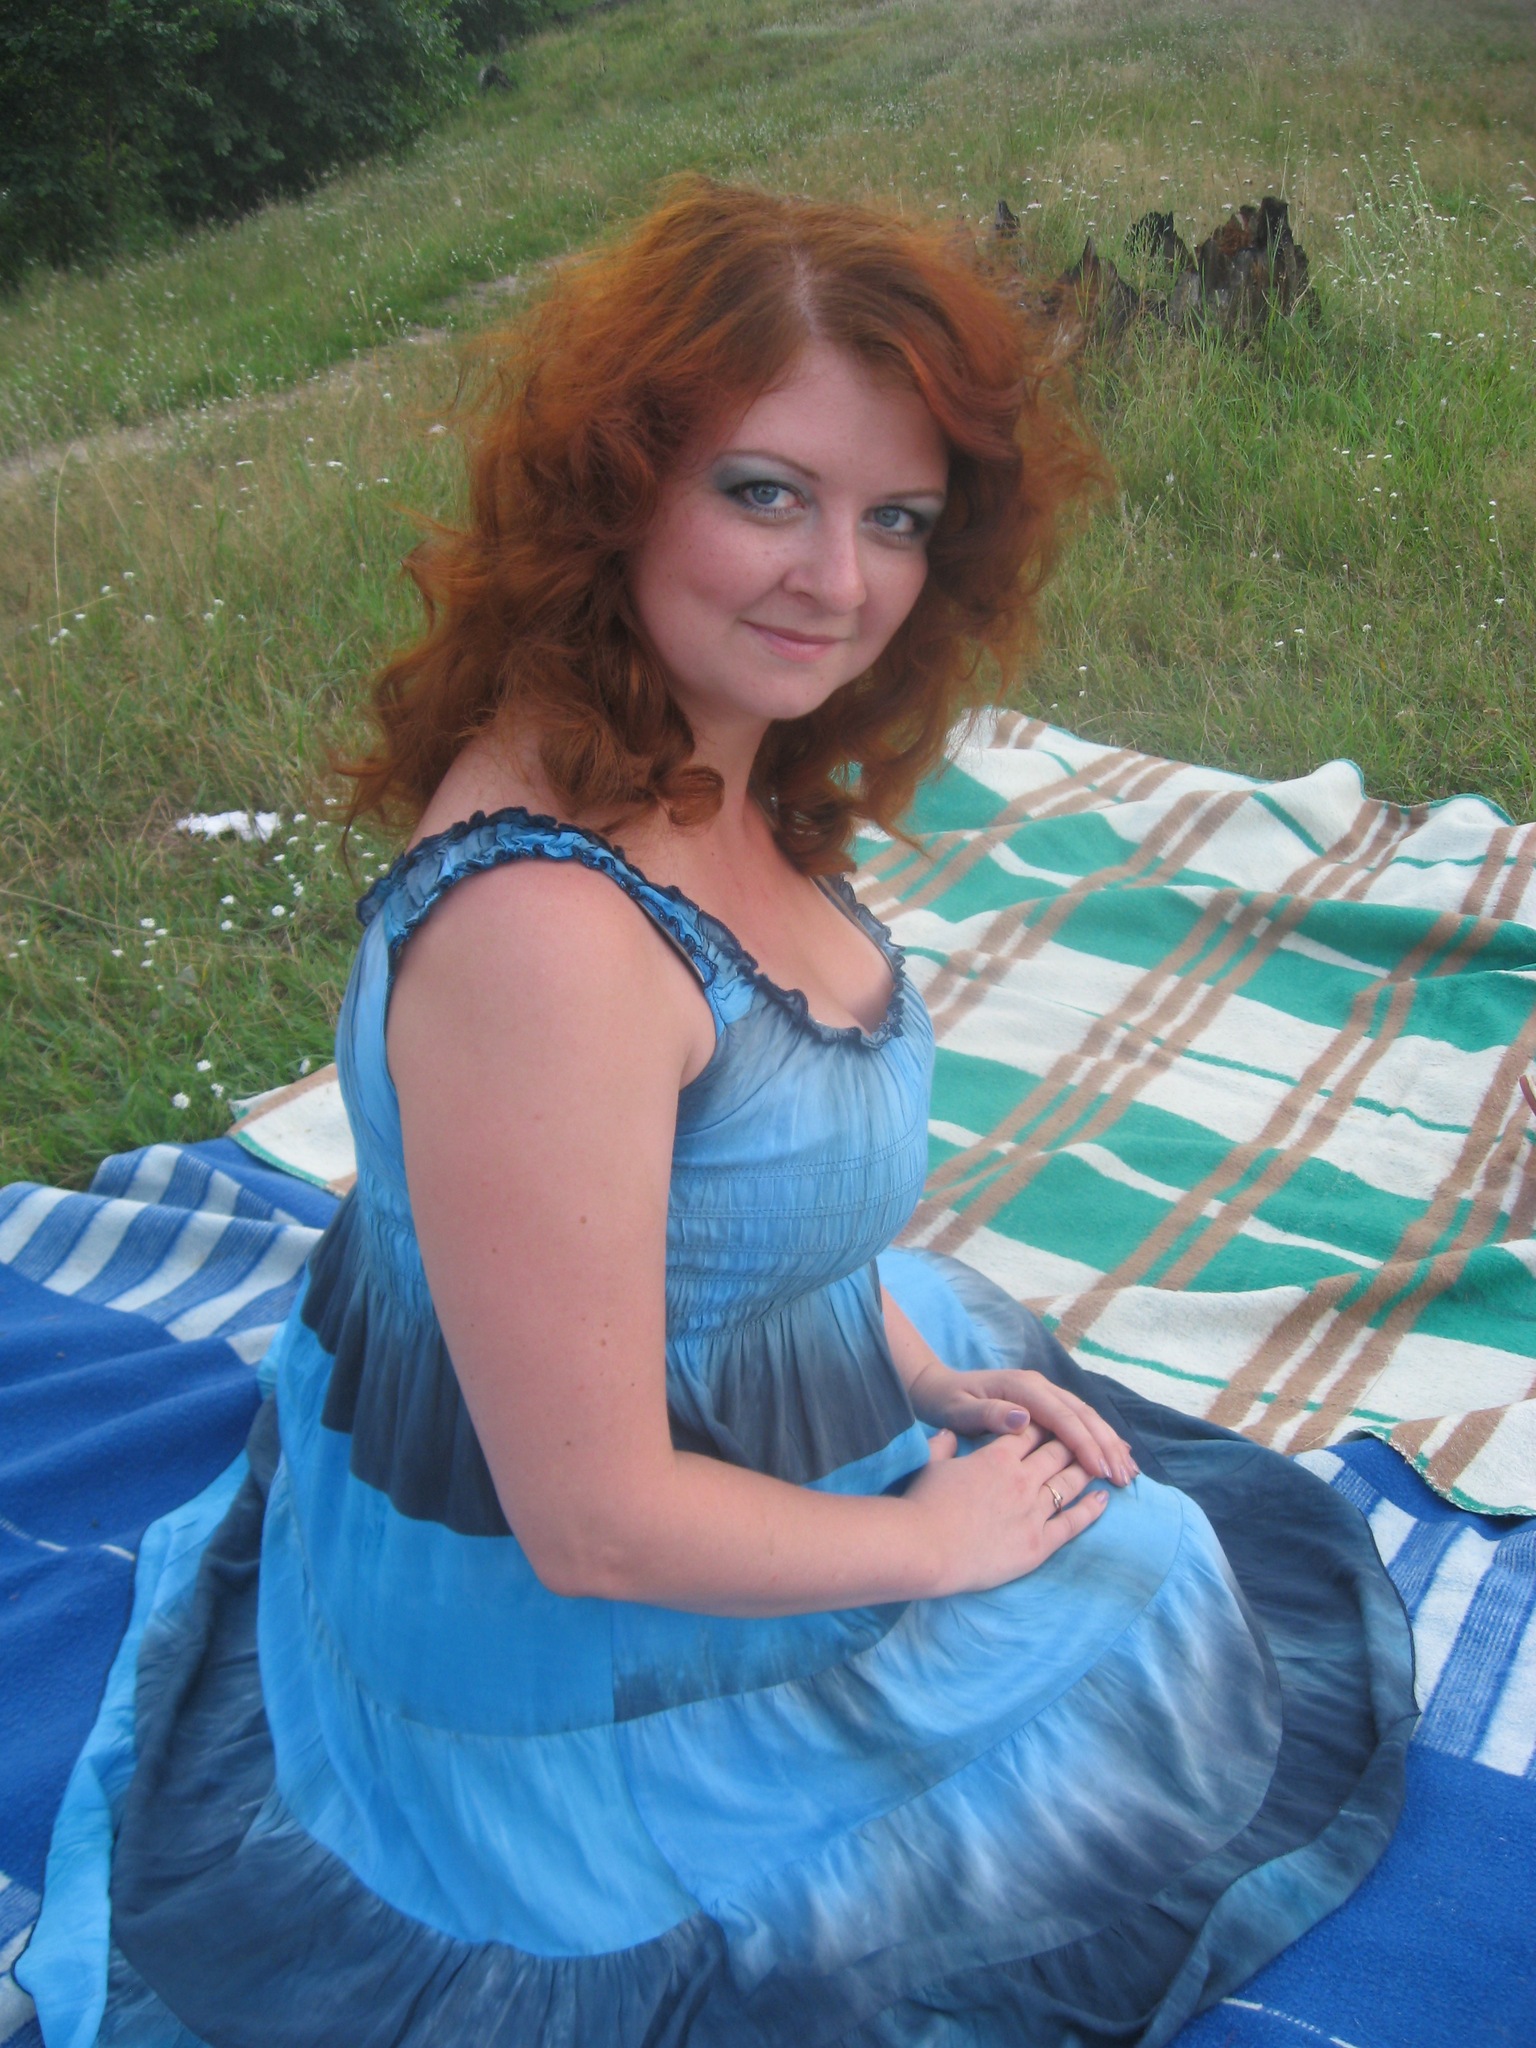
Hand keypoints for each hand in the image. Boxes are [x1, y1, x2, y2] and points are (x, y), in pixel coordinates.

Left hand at [907, 1363, 1137, 1487]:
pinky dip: (1098, 1437)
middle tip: (1124, 1477)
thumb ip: (990, 1414)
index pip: (1062, 1417)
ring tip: (1127, 1470)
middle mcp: (1039, 1387)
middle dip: (1106, 1445)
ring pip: (1085, 1416)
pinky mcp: (1045, 1403)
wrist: (936, 1386)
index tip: (1100, 1469)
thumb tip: (1023, 1419)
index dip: (1084, 1443)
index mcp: (1022, 1388)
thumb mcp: (959, 1410)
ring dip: (1108, 1442)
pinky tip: (1114, 1454)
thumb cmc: (946, 1402)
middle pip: (1082, 1415)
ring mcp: (1044, 1393)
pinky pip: (1077, 1419)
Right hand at [907, 1427, 1108, 1594]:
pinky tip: (1103, 1498)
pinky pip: (1072, 1522)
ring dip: (1087, 1469)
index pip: (1031, 1431)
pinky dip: (1090, 1509)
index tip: (1055, 1421)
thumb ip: (943, 1445)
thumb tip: (948, 1434)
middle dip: (1074, 1442)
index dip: (1045, 1424)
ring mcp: (1033, 1511)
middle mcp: (1022, 1478)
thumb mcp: (930, 1464)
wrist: (926, 1548)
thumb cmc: (923, 1505)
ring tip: (1102, 1463)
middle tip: (1088, 1439)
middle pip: (1057, 1452)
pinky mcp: (1039, 1543)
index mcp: (997, 1457)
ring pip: (1070, 1482)